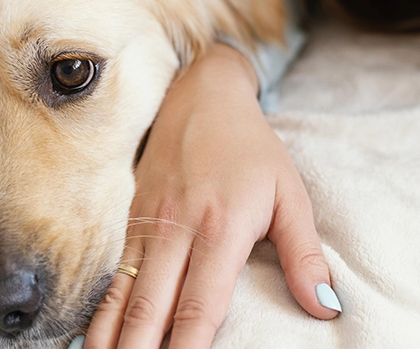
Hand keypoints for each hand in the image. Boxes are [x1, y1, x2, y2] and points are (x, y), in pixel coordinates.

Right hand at [81, 43, 340, 348]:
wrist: (201, 95)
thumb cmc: (251, 149)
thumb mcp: (289, 195)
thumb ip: (304, 254)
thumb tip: (324, 307)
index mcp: (221, 227)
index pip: (202, 306)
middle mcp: (176, 229)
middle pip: (151, 308)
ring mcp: (146, 224)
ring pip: (121, 295)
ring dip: (110, 339)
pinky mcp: (130, 219)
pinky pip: (111, 275)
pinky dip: (102, 311)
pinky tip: (95, 338)